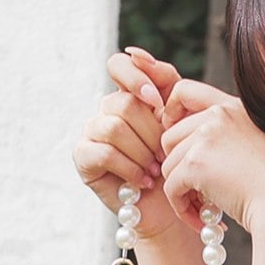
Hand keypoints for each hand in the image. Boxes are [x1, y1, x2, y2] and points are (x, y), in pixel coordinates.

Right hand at [72, 46, 183, 241]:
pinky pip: (103, 151)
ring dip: (142, 153)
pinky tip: (142, 181)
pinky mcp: (84, 157)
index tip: (157, 102)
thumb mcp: (181, 120)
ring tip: (156, 171)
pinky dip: (129, 168)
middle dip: (152, 133)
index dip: (137, 78)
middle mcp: (107, 109)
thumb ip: (167, 84)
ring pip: (115, 126)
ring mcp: (93, 132)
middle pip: (125, 103)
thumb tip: (138, 54)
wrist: (172, 209)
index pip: (120, 65)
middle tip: (166, 156)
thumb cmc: (179, 165)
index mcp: (130, 95)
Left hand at [159, 79, 264, 236]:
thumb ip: (228, 138)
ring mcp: (205, 137)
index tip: (177, 141)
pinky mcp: (195, 164)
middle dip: (177, 167)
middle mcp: (218, 116)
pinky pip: (171, 187)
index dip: (171, 114)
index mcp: (234, 107)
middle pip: (169, 137)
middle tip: (195, 192)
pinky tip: (200, 219)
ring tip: (202, 211)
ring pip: (168, 166)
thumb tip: (192, 151)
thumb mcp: (258, 147)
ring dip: (181, 192)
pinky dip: (181, 208)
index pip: (184, 91)